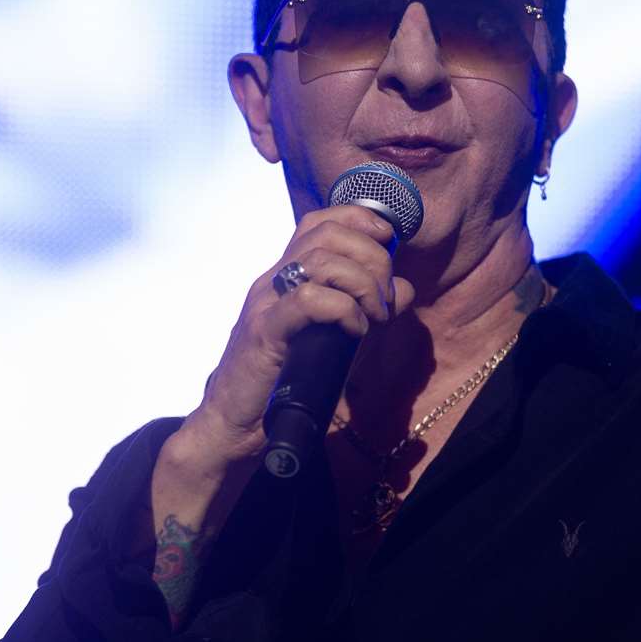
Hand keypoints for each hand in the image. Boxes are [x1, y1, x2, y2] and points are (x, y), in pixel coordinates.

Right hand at [148, 206, 416, 544]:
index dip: (359, 218)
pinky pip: (309, 300)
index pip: (320, 221)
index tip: (390, 238)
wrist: (236, 422)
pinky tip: (355, 332)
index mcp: (287, 276)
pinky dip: (344, 310)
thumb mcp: (337, 339)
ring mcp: (266, 303)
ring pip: (322, 261)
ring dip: (364, 284)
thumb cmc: (284, 381)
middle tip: (385, 298)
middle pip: (328, 234)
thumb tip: (404, 289)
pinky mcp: (265, 331)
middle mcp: (274, 281)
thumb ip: (368, 309)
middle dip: (372, 257)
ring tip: (375, 316)